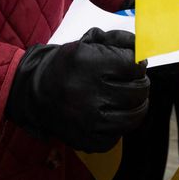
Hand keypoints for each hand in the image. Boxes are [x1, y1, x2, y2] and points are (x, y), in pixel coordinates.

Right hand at [5, 28, 148, 152]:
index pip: (132, 65)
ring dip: (137, 105)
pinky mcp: (86, 140)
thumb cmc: (68, 65)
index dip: (137, 64)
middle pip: (137, 91)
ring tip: (130, 98)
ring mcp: (87, 121)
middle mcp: (87, 93)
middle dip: (141, 83)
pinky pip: (118, 136)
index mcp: (87, 64)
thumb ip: (118, 40)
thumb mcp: (88, 42)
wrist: (34, 92)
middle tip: (135, 81)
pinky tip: (112, 114)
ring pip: (133, 116)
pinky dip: (120, 125)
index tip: (134, 65)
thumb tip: (144, 48)